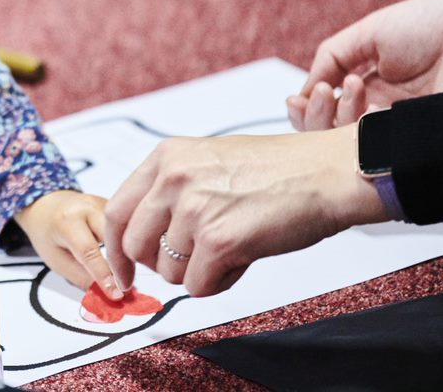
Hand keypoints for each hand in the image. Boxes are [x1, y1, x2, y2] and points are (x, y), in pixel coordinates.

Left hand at [14, 189, 121, 298]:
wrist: (46, 205)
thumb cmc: (47, 233)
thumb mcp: (57, 260)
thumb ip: (82, 278)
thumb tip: (110, 295)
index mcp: (67, 221)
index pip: (89, 251)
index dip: (104, 275)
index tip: (117, 294)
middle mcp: (87, 207)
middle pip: (114, 235)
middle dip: (124, 262)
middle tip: (127, 286)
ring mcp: (103, 203)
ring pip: (124, 230)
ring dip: (128, 254)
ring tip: (127, 273)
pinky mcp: (114, 205)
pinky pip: (125, 226)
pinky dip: (127, 244)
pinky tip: (126, 256)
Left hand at [103, 129, 385, 296]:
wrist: (327, 173)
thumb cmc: (277, 170)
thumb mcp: (208, 161)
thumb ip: (172, 190)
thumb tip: (146, 235)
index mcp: (166, 157)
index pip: (116, 211)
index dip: (115, 249)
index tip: (123, 270)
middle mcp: (172, 179)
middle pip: (134, 246)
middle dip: (159, 264)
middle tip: (191, 262)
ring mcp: (193, 209)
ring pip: (169, 271)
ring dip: (198, 271)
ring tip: (232, 247)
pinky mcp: (219, 240)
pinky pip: (198, 286)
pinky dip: (220, 282)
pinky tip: (244, 258)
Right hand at [288, 0, 442, 130]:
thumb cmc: (429, 23)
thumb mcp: (367, 34)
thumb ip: (331, 58)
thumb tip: (303, 91)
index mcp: (368, 89)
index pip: (325, 114)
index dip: (306, 112)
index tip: (296, 100)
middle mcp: (380, 112)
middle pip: (329, 136)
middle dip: (314, 118)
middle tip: (324, 94)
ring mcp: (399, 126)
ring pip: (349, 145)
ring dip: (338, 118)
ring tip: (354, 87)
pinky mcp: (419, 136)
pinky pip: (381, 148)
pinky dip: (363, 130)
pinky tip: (371, 105)